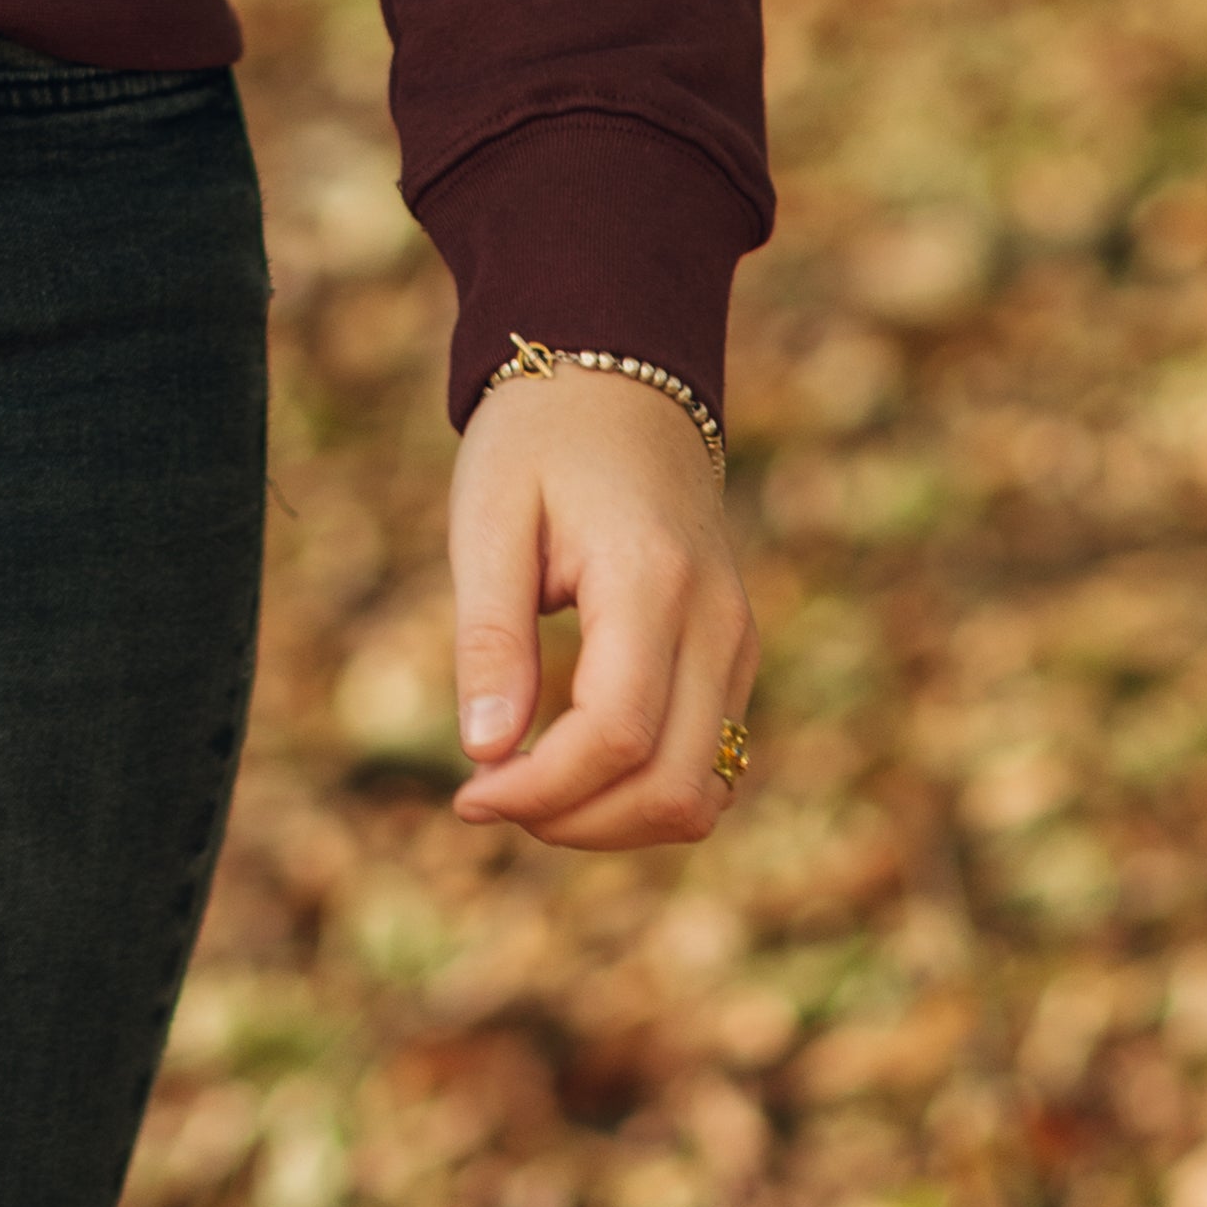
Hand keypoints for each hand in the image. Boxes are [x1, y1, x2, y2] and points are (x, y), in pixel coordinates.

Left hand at [444, 371, 756, 850]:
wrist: (623, 385)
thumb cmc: (539, 442)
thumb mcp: (489, 518)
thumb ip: (490, 637)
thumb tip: (483, 753)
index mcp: (653, 580)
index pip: (616, 735)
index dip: (541, 790)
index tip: (467, 793)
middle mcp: (717, 622)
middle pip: (672, 788)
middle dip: (574, 822)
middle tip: (487, 795)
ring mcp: (738, 643)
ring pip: (702, 793)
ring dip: (612, 821)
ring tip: (525, 785)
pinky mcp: (734, 658)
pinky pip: (708, 765)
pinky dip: (642, 793)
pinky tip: (573, 768)